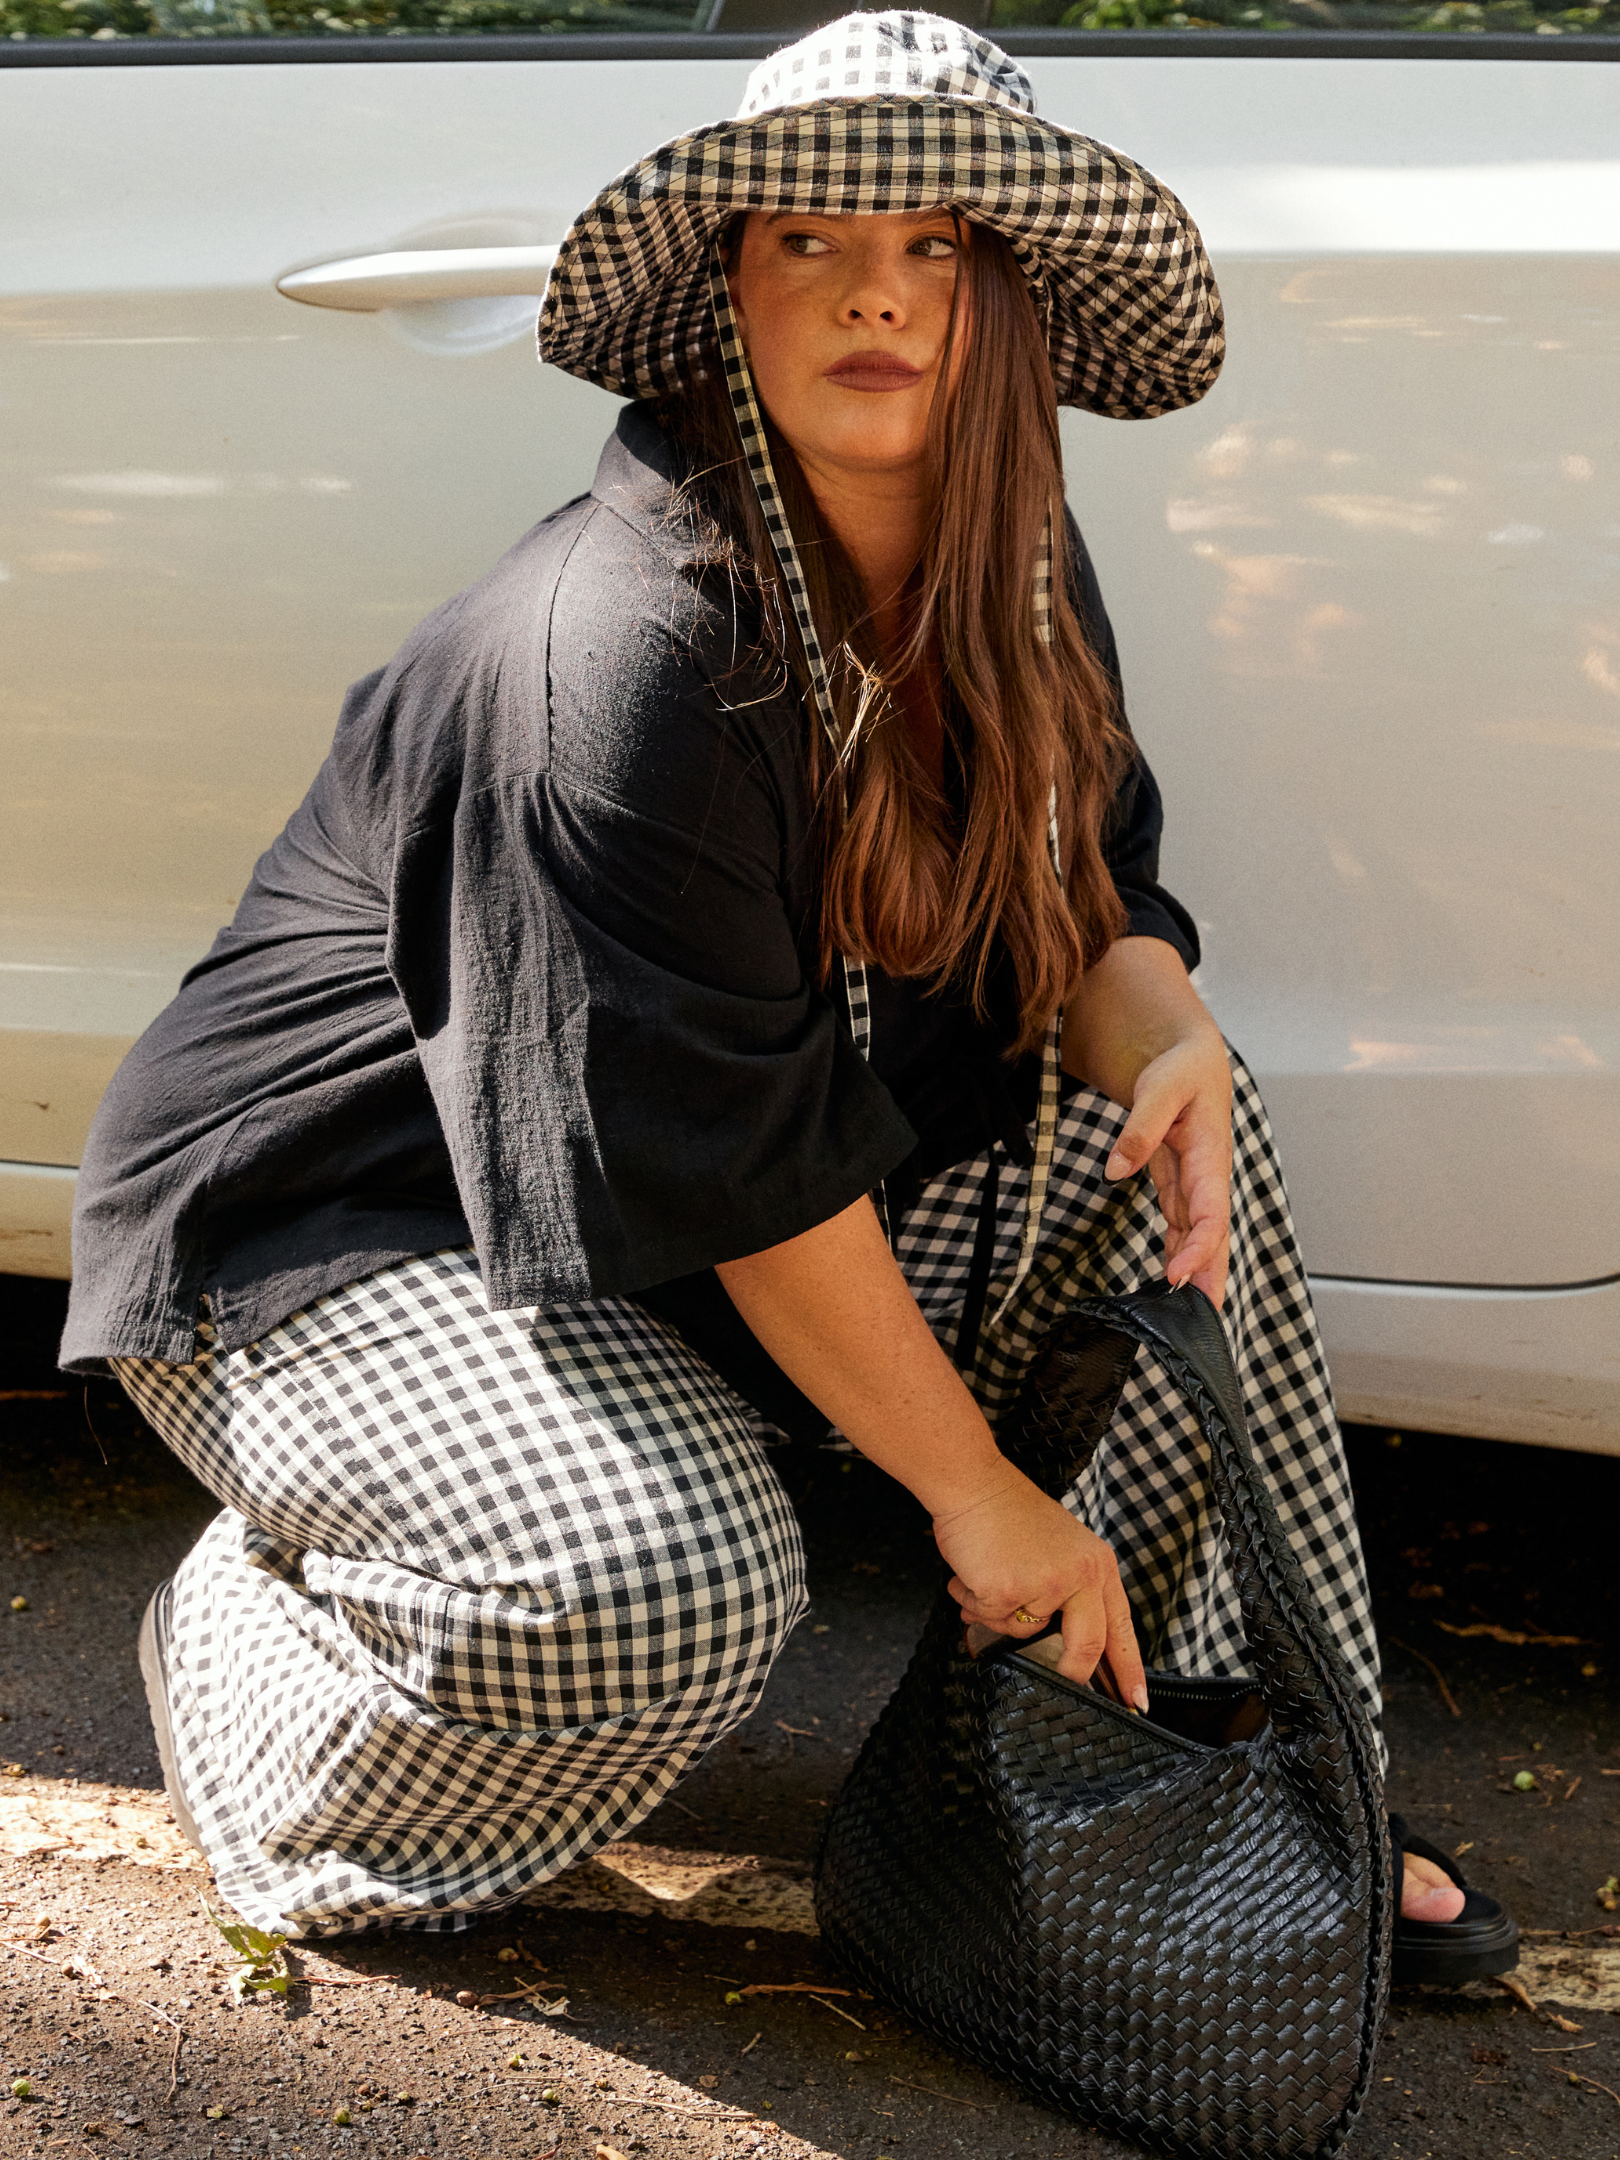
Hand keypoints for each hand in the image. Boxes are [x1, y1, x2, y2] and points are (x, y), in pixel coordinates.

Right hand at [932, 1463, 1147, 1705]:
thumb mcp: (1061, 1549)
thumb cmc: (1008, 1514)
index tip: (1136, 1700)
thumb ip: (1069, 1592)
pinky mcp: (1008, 1590)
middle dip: (1072, 1671)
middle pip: (1086, 1645)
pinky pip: (986, 1617)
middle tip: (1063, 1681)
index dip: (1128, 1667)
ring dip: (996, 1612)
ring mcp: (1045, 1584)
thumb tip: (1059, 1640)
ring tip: (990, 1573)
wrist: (973, 1484)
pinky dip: (971, 1599)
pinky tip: (972, 1570)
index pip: (1120, 1627)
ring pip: (1022, 1632)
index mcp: (1097, 1565)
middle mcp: (1079, 1575)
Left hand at [1103, 1031, 1232, 1307]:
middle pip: (1213, 1235)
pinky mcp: (1180, 1181)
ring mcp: (1195, 1181)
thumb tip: (1117, 1168)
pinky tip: (1172, 1277)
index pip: (1211, 1213)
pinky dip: (1179, 1249)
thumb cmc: (1181, 1066)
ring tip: (1191, 1313)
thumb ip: (1140, 1127)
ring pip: (1199, 1234)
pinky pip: (1182, 1223)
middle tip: (1203, 1318)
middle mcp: (1208, 1175)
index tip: (1178, 1277)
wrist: (1189, 1055)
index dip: (1198, 1248)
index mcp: (1211, 1154)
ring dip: (1197, 1271)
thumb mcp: (1160, 1087)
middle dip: (1211, 1276)